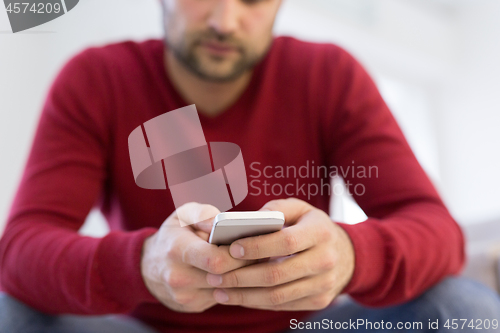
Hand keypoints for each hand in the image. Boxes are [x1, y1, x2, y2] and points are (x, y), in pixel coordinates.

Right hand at [140, 202, 249, 312]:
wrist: (148, 266)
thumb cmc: (173, 235)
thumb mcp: (182, 215)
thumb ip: (202, 214)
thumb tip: (220, 222)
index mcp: (177, 250)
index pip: (215, 260)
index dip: (237, 253)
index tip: (248, 243)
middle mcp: (179, 277)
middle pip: (225, 276)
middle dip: (245, 264)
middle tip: (260, 251)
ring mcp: (185, 296)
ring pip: (227, 290)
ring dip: (243, 276)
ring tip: (253, 260)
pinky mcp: (193, 307)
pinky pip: (222, 297)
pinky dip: (233, 285)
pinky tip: (238, 272)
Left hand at [205, 198, 354, 310]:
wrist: (345, 254)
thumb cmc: (312, 226)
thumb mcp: (300, 209)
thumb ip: (276, 209)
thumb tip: (248, 220)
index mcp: (320, 232)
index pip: (286, 242)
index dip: (257, 247)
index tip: (232, 248)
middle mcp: (325, 260)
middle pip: (277, 274)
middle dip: (241, 276)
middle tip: (215, 275)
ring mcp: (323, 284)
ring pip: (277, 296)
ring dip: (244, 295)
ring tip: (219, 290)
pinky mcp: (319, 301)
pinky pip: (282, 306)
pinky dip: (256, 302)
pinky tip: (237, 296)